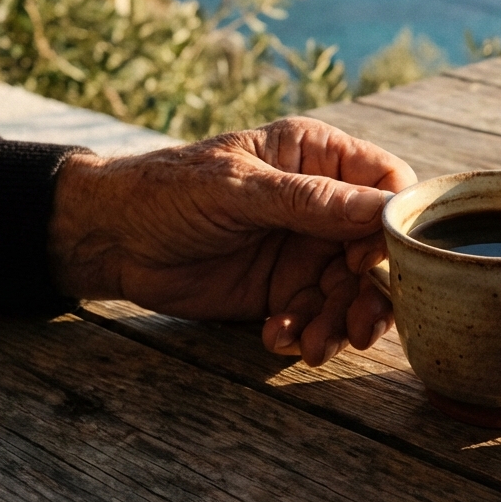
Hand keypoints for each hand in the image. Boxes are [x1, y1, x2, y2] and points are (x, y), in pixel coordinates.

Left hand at [49, 117, 416, 365]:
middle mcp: (322, 202)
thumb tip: (383, 210)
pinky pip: (319, 316)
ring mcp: (305, 248)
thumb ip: (311, 202)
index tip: (367, 260)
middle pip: (378, 248)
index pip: (387, 184)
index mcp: (318, 156)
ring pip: (354, 290)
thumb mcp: (240, 191)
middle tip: (359, 326)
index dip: (390, 225)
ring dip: (343, 322)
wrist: (110, 240)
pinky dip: (306, 333)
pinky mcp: (285, 289)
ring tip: (316, 345)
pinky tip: (278, 335)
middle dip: (372, 291)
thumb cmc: (169, 192)